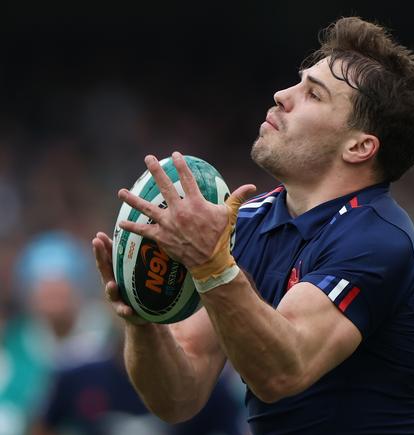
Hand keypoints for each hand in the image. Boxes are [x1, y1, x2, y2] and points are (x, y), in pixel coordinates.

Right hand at [92, 231, 148, 324]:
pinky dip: (126, 311)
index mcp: (116, 273)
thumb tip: (139, 235)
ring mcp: (117, 299)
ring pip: (111, 292)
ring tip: (112, 284)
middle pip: (104, 270)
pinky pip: (125, 312)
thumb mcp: (135, 273)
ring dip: (110, 288)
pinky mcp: (125, 313)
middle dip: (100, 257)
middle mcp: (113, 284)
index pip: (108, 258)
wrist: (142, 315)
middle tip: (96, 243)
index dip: (102, 247)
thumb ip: (134, 258)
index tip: (98, 235)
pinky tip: (128, 310)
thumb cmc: (138, 289)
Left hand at [116, 151, 255, 268]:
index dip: (181, 165)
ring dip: (132, 199)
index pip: (187, 179)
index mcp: (195, 203)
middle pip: (164, 186)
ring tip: (121, 192)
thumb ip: (237, 198)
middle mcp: (179, 210)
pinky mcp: (161, 237)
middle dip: (156, 170)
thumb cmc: (220, 237)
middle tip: (148, 159)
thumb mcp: (229, 215)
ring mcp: (168, 223)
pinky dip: (132, 226)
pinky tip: (121, 223)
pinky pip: (143, 230)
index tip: (175, 155)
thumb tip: (253, 186)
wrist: (210, 260)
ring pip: (147, 208)